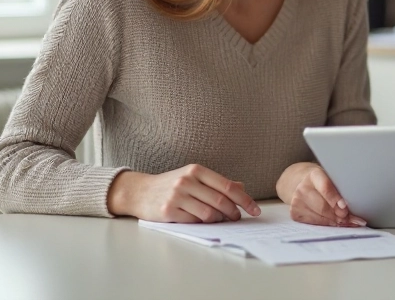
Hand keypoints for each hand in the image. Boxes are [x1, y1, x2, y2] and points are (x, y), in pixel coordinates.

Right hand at [107, 164, 260, 222]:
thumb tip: (241, 188)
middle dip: (234, 212)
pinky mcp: (168, 211)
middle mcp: (187, 181)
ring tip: (221, 220)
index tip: (255, 210)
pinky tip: (204, 222)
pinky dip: (204, 224)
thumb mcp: (193, 177)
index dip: (245, 199)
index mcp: (196, 170)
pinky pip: (194, 222)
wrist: (139, 191)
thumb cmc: (171, 185)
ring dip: (219, 220)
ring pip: (209, 213)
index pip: (227, 186)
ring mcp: (177, 196)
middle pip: (221, 201)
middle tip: (238, 218)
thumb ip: (216, 183)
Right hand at [277, 162, 365, 226]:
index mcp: (314, 175)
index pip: (325, 187)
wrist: (303, 184)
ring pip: (320, 217)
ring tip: (347, 222)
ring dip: (335, 222)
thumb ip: (341, 189)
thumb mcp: (332, 179)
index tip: (345, 206)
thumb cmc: (324, 183)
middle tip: (350, 218)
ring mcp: (297, 201)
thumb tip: (354, 208)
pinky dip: (327, 225)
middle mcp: (302, 187)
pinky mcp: (295, 213)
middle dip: (338, 214)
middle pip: (323, 206)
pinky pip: (314, 223)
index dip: (335, 198)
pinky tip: (335, 223)